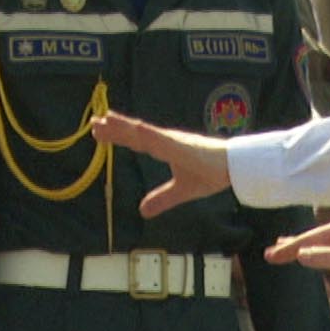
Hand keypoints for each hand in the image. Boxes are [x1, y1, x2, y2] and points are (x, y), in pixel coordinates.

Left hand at [88, 112, 230, 216]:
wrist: (235, 168)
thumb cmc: (211, 172)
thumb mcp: (181, 191)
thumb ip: (162, 199)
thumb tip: (142, 210)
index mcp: (165, 148)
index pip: (136, 141)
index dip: (118, 135)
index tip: (99, 131)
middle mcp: (166, 141)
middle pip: (135, 133)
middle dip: (114, 128)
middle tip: (94, 122)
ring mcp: (174, 142)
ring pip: (144, 133)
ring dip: (125, 127)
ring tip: (106, 119)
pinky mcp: (184, 147)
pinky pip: (164, 140)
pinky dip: (150, 135)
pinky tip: (137, 129)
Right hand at [264, 217, 329, 284]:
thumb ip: (324, 257)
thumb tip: (300, 255)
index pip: (306, 240)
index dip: (287, 249)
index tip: (269, 256)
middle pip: (309, 238)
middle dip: (289, 245)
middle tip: (270, 252)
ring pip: (317, 242)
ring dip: (300, 247)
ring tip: (284, 248)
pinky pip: (327, 246)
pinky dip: (314, 249)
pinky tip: (314, 253)